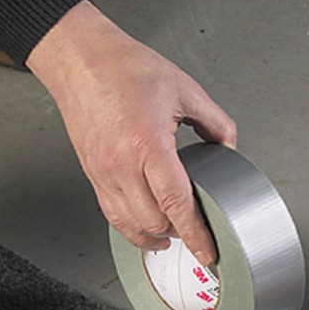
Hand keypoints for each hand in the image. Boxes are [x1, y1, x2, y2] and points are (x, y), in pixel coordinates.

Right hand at [26, 0, 236, 263]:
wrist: (80, 59)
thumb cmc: (124, 68)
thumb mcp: (184, 89)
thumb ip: (214, 121)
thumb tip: (228, 148)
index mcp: (147, 144)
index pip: (176, 204)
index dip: (195, 233)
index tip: (208, 250)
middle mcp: (121, 164)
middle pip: (154, 222)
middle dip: (179, 234)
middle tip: (198, 234)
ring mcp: (103, 173)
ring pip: (130, 226)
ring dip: (154, 236)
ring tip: (173, 236)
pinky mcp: (92, 174)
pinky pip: (112, 215)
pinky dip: (131, 228)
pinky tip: (145, 228)